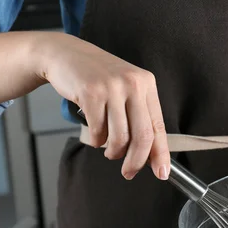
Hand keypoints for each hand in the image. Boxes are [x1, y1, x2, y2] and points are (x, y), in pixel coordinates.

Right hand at [35, 32, 169, 179]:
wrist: (65, 54)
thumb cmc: (98, 78)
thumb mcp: (126, 88)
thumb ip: (139, 115)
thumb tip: (150, 154)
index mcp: (147, 84)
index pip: (159, 126)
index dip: (161, 153)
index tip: (162, 173)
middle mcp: (133, 84)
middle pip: (142, 136)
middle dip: (136, 161)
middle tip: (129, 173)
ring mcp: (112, 87)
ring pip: (119, 137)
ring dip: (113, 152)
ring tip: (109, 151)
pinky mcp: (91, 92)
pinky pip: (98, 131)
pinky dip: (96, 140)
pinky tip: (95, 135)